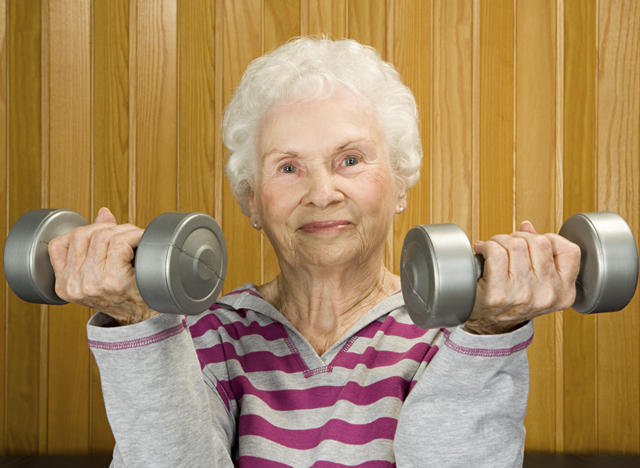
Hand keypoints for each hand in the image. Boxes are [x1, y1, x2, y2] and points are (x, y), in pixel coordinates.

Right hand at [48, 207, 159, 324]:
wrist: (145, 319)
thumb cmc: (126, 295)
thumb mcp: (101, 272)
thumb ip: (95, 243)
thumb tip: (103, 213)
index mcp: (65, 285)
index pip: (59, 244)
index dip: (83, 231)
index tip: (103, 233)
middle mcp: (74, 286)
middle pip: (82, 235)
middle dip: (107, 227)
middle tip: (126, 233)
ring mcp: (92, 284)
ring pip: (102, 236)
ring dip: (124, 230)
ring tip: (135, 238)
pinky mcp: (113, 280)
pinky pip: (120, 242)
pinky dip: (134, 235)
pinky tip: (141, 242)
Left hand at [465, 221, 580, 334]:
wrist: (487, 326)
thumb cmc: (512, 300)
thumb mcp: (538, 284)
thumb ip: (539, 255)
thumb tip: (528, 226)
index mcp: (564, 293)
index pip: (570, 251)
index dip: (549, 238)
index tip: (532, 242)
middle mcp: (547, 295)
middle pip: (538, 242)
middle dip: (519, 237)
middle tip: (506, 244)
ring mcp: (523, 295)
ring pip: (516, 244)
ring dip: (499, 240)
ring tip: (493, 248)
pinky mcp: (498, 294)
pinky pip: (496, 253)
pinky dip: (486, 246)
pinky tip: (482, 251)